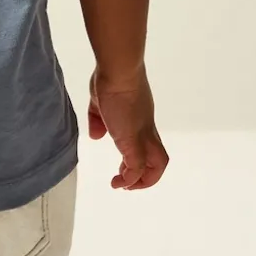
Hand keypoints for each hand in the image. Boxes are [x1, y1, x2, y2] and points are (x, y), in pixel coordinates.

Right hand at [88, 67, 168, 189]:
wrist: (118, 70)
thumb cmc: (109, 78)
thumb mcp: (99, 102)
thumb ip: (98, 119)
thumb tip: (96, 135)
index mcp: (140, 119)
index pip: (147, 144)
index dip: (137, 158)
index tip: (122, 166)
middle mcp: (146, 129)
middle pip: (160, 159)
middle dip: (146, 176)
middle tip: (127, 182)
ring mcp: (142, 135)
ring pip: (157, 165)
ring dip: (143, 181)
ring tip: (125, 186)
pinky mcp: (134, 140)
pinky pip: (137, 167)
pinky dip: (130, 179)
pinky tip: (117, 182)